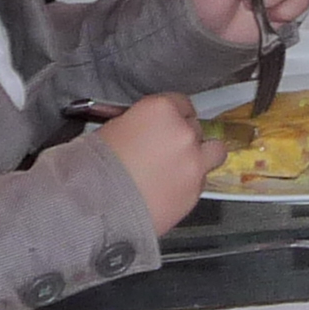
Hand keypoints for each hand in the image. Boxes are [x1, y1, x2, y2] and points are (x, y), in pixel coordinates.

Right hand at [98, 92, 221, 235]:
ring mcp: (195, 163)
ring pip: (214, 152)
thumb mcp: (114, 127)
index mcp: (161, 110)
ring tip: (180, 169)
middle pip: (196, 128)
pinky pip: (201, 181)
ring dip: (201, 157)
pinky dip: (190, 183)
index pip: (181, 103)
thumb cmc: (94, 164)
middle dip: (183, 137)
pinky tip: (169, 191)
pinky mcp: (196, 192)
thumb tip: (148, 130)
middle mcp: (184, 133)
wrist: (96, 206)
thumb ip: (141, 124)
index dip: (172, 115)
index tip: (166, 125)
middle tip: (165, 151)